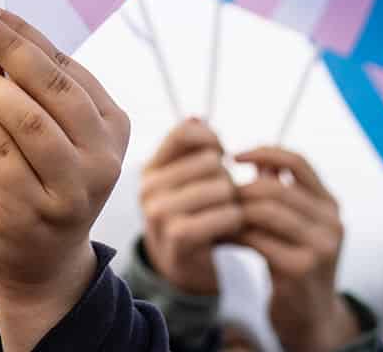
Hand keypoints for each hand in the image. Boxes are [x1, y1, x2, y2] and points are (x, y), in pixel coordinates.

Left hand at [0, 7, 130, 351]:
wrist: (40, 260)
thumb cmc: (39, 179)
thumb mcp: (42, 128)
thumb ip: (21, 84)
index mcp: (113, 128)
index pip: (69, 69)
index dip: (29, 36)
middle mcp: (103, 159)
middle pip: (54, 88)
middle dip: (11, 47)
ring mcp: (73, 189)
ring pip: (27, 119)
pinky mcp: (35, 210)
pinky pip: (1, 150)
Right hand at [140, 119, 242, 294]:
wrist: (184, 266)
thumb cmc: (193, 214)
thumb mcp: (187, 180)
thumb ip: (193, 148)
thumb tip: (197, 117)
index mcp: (150, 167)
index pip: (185, 132)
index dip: (212, 140)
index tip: (220, 157)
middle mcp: (147, 187)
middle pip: (209, 161)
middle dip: (227, 176)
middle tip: (225, 195)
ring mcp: (159, 213)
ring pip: (218, 187)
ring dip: (233, 200)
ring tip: (229, 210)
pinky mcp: (177, 239)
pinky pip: (221, 216)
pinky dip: (235, 219)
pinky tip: (232, 225)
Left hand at [235, 147, 359, 351]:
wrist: (310, 318)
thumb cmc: (295, 264)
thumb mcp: (295, 225)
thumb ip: (281, 193)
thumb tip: (257, 158)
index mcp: (329, 205)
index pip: (298, 162)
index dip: (264, 152)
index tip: (232, 155)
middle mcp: (331, 223)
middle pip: (273, 188)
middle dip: (239, 190)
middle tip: (215, 196)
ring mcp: (319, 246)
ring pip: (263, 211)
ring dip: (233, 211)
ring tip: (215, 214)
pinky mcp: (301, 268)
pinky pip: (256, 239)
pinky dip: (234, 234)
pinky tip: (220, 236)